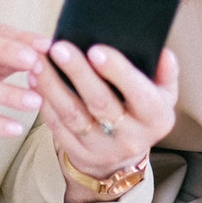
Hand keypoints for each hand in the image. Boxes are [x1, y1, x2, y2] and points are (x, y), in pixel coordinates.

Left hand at [32, 38, 177, 202]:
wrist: (122, 155)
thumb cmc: (142, 111)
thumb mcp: (163, 94)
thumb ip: (166, 72)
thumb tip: (163, 53)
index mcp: (156, 118)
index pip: (138, 93)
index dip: (117, 71)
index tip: (96, 49)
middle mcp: (131, 137)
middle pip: (101, 103)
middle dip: (78, 73)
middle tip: (59, 47)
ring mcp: (102, 149)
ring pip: (73, 116)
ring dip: (53, 86)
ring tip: (39, 61)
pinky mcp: (78, 154)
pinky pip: (57, 127)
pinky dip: (45, 102)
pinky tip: (35, 80)